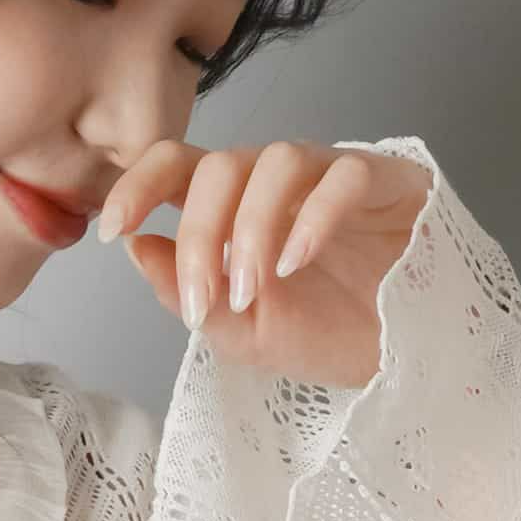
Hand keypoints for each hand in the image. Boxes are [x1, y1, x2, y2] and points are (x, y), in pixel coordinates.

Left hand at [104, 138, 434, 388]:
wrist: (406, 359)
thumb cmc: (324, 336)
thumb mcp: (239, 331)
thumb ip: (185, 290)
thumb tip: (137, 246)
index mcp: (233, 206)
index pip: (175, 165)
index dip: (137, 184)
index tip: (114, 229)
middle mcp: (276, 180)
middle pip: (219, 165)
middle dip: (200, 233)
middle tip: (206, 300)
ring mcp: (330, 174)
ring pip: (275, 161)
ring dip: (251, 229)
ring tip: (256, 290)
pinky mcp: (386, 182)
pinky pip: (343, 176)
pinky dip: (311, 218)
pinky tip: (296, 263)